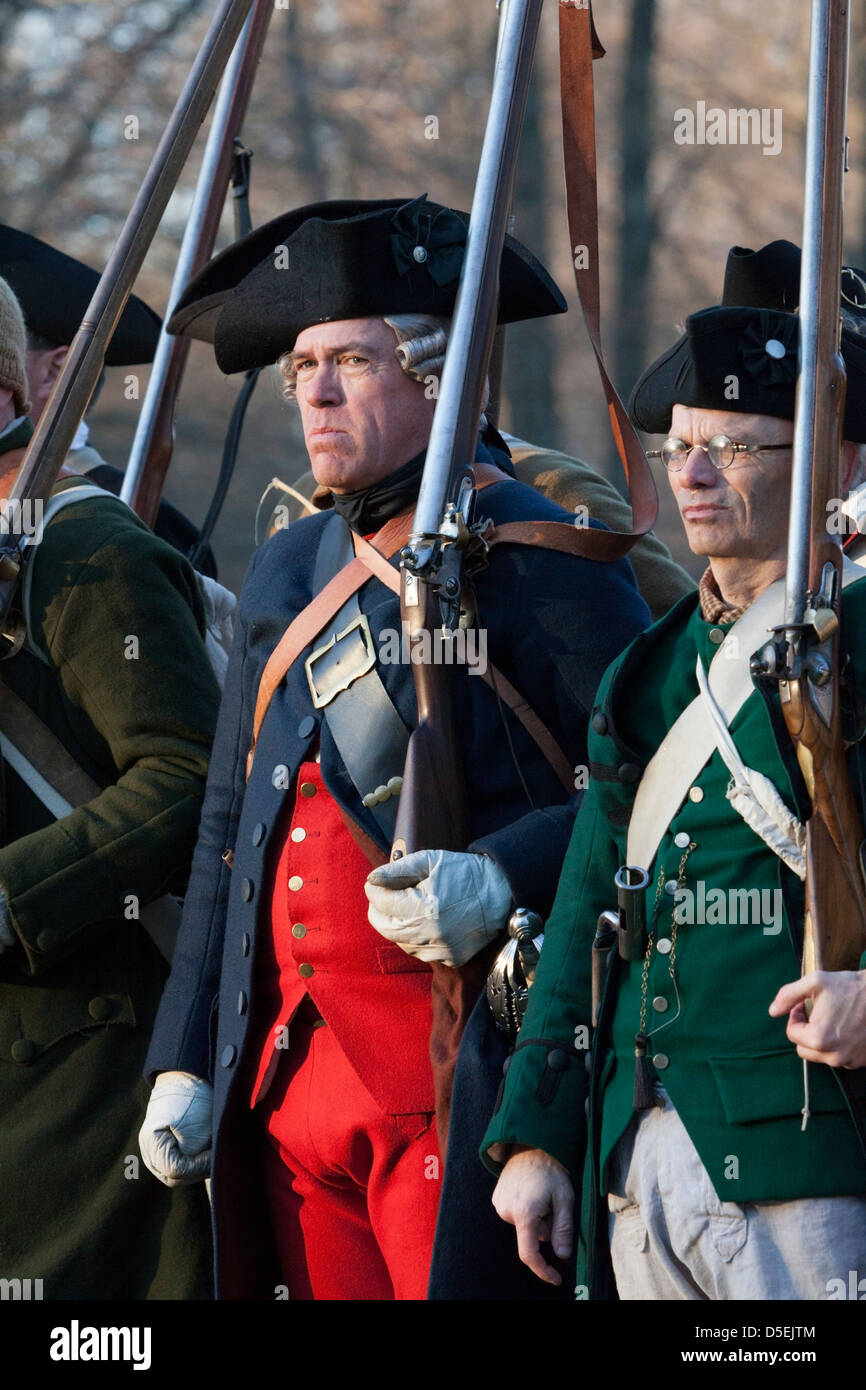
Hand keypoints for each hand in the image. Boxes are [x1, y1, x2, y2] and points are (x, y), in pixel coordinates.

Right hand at [139, 1071, 212, 1186]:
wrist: (187, 1076)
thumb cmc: (194, 1099)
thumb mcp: (198, 1129)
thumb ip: (195, 1158)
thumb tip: (203, 1175)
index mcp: (152, 1142)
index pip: (176, 1171)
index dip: (198, 1166)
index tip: (214, 1154)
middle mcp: (147, 1150)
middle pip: (174, 1177)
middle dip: (197, 1170)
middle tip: (215, 1157)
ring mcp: (152, 1151)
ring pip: (175, 1175)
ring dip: (195, 1168)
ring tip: (210, 1153)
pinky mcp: (162, 1149)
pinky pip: (176, 1166)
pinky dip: (192, 1164)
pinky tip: (204, 1154)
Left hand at [365, 849, 511, 966]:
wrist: (501, 892)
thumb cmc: (464, 872)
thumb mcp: (430, 860)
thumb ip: (397, 870)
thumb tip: (372, 881)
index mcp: (424, 907)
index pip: (380, 902)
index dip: (376, 888)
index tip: (382, 881)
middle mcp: (429, 934)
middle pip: (382, 925)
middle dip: (381, 907)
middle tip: (391, 893)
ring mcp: (439, 950)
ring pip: (397, 939)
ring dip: (397, 921)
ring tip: (413, 904)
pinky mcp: (449, 958)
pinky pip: (417, 949)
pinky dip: (415, 935)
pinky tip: (426, 919)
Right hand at [491, 1146, 573, 1284]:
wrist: (531, 1143)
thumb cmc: (551, 1169)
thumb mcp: (565, 1199)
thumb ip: (563, 1229)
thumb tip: (563, 1256)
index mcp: (523, 1213)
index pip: (529, 1254)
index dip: (543, 1270)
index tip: (556, 1278)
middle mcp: (506, 1210)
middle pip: (532, 1237)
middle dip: (546, 1227)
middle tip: (554, 1204)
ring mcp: (499, 1204)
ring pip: (525, 1226)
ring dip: (537, 1218)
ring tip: (542, 1194)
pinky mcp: (497, 1199)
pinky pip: (516, 1215)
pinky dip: (527, 1210)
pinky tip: (531, 1191)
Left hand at [769, 970, 865, 1068]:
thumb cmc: (851, 988)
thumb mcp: (815, 982)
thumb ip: (788, 995)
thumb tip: (773, 1011)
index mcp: (818, 1039)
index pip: (792, 1033)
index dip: (795, 1016)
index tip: (804, 1006)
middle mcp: (833, 1056)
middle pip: (803, 1049)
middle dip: (804, 1031)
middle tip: (815, 1013)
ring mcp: (849, 1061)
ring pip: (821, 1055)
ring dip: (820, 1039)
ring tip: (832, 1018)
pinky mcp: (860, 1062)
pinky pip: (839, 1057)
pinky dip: (837, 1045)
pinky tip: (845, 1027)